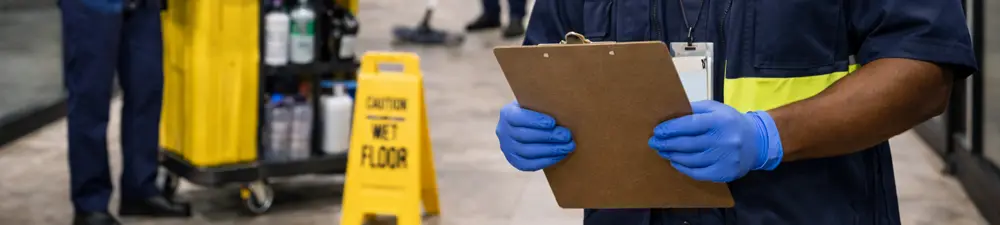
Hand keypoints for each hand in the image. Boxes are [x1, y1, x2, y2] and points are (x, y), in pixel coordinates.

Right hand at [496, 101, 575, 170]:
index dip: (535, 121)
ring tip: (568, 146)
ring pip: (527, 152)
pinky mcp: (514, 161)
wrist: (530, 124)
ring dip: (551, 150)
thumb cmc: (538, 110)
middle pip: (525, 136)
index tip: (553, 122)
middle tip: (567, 135)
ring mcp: (507, 148)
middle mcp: (503, 131)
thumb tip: (561, 109)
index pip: (518, 118)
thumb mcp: (536, 102)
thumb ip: (543, 105)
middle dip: (548, 137)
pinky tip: (561, 155)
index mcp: (507, 113)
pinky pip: (529, 164)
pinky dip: (546, 160)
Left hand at [648, 100, 783, 181]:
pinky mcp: (724, 173)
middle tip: (653, 143)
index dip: (670, 128)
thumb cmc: (730, 122)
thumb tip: (669, 116)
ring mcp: (724, 158)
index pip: (689, 124)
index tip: (657, 131)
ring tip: (662, 151)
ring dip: (672, 156)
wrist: (757, 142)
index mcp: (719, 121)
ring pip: (690, 160)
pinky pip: (698, 173)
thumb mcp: (715, 109)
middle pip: (687, 144)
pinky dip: (683, 168)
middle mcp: (723, 140)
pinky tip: (675, 162)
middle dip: (666, 143)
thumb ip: (694, 110)